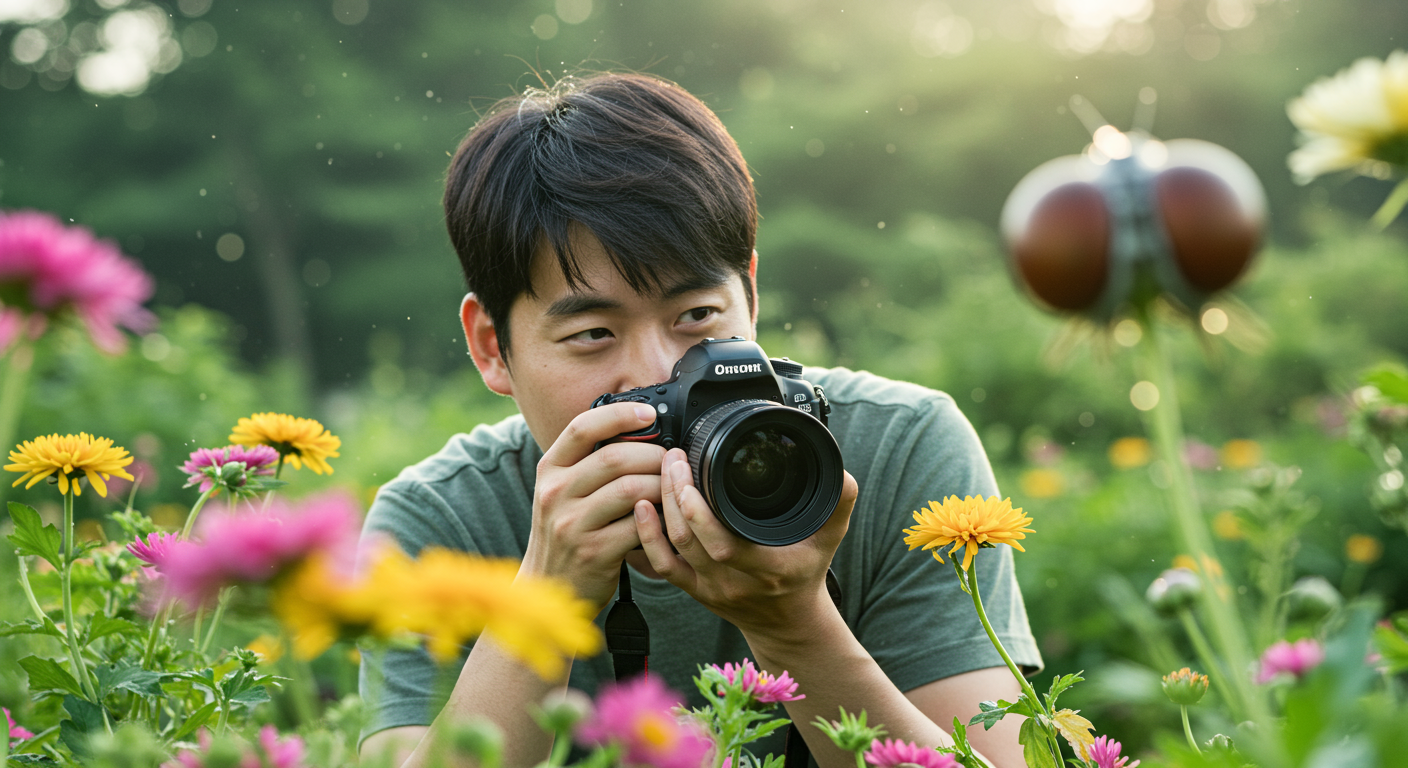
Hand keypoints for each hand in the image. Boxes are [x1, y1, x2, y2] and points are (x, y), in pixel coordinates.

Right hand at [523, 402, 665, 609]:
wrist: (548, 584)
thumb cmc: (566, 531)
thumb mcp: (563, 491)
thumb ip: (588, 463)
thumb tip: (639, 430)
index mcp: (550, 470)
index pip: (581, 428)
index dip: (618, 414)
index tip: (648, 414)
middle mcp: (555, 493)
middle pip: (615, 457)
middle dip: (653, 456)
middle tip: (671, 462)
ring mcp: (572, 524)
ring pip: (631, 489)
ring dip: (661, 487)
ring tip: (671, 490)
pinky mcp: (593, 552)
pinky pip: (638, 526)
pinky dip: (659, 519)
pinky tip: (665, 519)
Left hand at [633, 448, 857, 639]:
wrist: (787, 622)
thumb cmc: (805, 573)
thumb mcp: (829, 539)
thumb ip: (838, 504)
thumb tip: (843, 473)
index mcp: (767, 569)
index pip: (724, 545)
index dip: (700, 514)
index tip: (691, 473)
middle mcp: (734, 581)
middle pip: (692, 540)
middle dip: (675, 495)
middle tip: (673, 457)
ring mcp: (710, 588)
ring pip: (674, 548)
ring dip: (663, 506)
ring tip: (663, 469)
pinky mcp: (694, 590)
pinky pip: (662, 566)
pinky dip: (647, 537)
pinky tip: (641, 508)